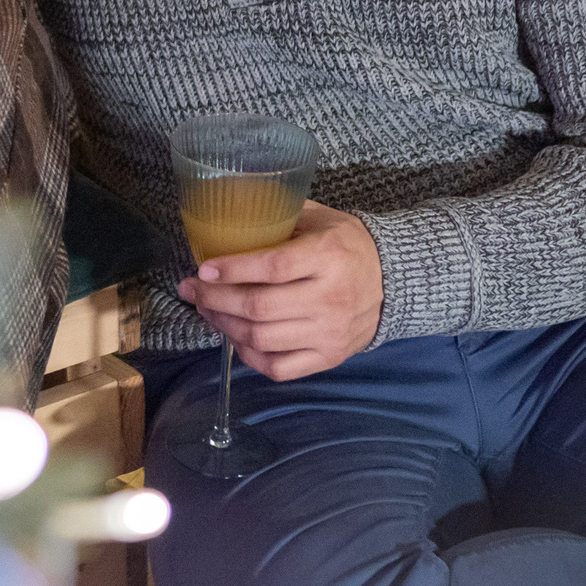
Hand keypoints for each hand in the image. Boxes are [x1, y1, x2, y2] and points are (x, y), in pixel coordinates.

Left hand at [177, 201, 383, 380]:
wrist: (394, 281)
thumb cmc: (347, 244)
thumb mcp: (319, 219)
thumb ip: (279, 217)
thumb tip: (226, 217)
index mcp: (328, 256)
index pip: (273, 267)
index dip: (232, 269)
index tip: (204, 267)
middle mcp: (330, 298)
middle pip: (260, 307)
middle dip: (215, 298)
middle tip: (192, 289)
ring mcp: (330, 333)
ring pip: (263, 339)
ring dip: (224, 325)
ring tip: (207, 309)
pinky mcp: (329, 358)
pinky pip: (278, 368)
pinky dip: (248, 356)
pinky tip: (235, 336)